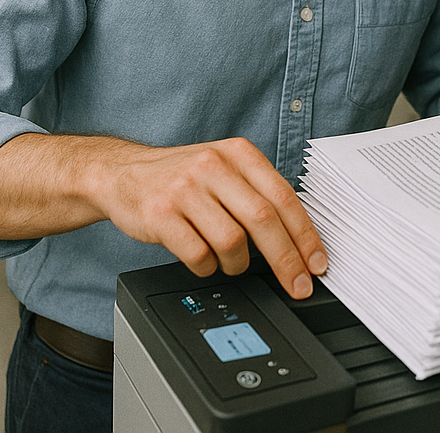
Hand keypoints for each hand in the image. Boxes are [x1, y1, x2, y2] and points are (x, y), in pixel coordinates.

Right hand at [101, 137, 327, 298]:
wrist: (122, 173)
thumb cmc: (181, 176)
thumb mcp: (223, 168)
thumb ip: (257, 193)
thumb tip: (298, 238)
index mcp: (238, 153)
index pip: (283, 196)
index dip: (305, 234)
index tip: (316, 263)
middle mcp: (214, 165)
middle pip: (264, 219)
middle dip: (287, 260)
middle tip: (298, 285)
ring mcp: (186, 189)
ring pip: (233, 241)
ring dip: (239, 264)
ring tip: (232, 263)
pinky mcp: (161, 214)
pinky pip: (199, 255)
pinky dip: (208, 267)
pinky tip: (204, 259)